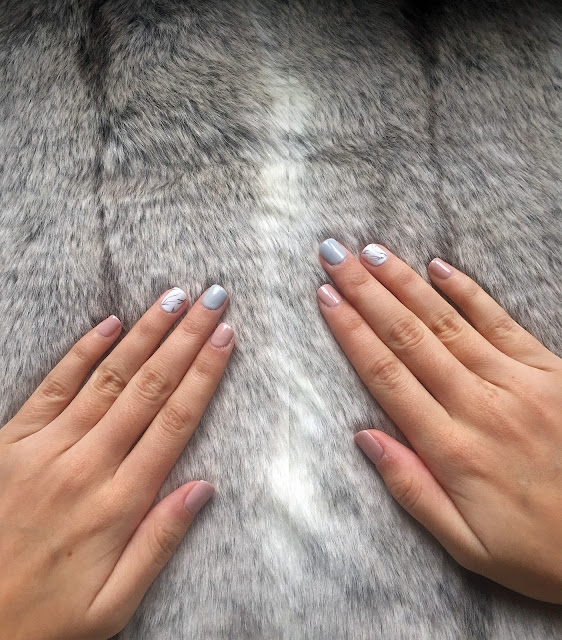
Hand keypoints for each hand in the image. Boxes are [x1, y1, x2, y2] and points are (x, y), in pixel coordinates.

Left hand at [0, 285, 233, 639]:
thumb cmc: (46, 617)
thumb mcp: (115, 604)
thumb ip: (160, 542)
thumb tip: (204, 488)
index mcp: (119, 503)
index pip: (175, 422)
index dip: (204, 375)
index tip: (226, 338)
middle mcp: (86, 465)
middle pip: (149, 388)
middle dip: (185, 339)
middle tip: (212, 300)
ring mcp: (46, 448)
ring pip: (108, 378)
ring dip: (145, 334)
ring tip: (174, 299)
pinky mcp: (12, 441)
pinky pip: (53, 386)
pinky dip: (83, 352)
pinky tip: (109, 323)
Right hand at [317, 239, 561, 602]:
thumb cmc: (539, 549)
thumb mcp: (466, 544)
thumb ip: (412, 489)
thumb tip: (365, 438)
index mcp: (452, 449)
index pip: (387, 376)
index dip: (352, 332)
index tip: (326, 298)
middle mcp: (479, 405)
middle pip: (409, 337)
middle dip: (366, 292)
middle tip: (335, 256)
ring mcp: (517, 382)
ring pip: (447, 322)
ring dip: (405, 283)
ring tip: (371, 253)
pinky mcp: (549, 371)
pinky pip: (500, 322)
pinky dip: (468, 292)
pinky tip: (440, 267)